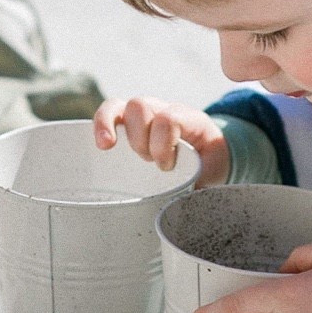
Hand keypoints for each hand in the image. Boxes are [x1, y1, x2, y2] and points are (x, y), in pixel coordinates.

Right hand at [93, 97, 229, 184]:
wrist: (212, 153)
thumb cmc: (208, 163)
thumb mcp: (211, 174)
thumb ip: (198, 186)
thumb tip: (183, 206)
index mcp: (189, 119)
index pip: (168, 119)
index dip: (162, 145)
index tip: (166, 168)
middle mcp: (164, 108)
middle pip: (140, 106)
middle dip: (139, 139)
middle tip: (148, 162)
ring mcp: (145, 113)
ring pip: (119, 105)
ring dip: (111, 128)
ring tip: (108, 147)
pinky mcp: (129, 121)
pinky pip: (109, 112)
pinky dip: (100, 125)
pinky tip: (101, 145)